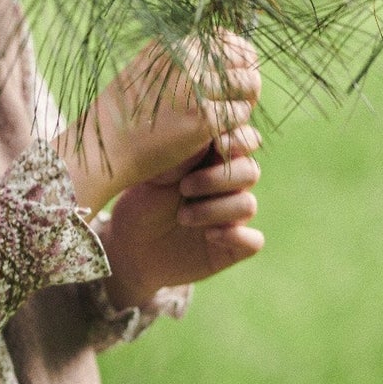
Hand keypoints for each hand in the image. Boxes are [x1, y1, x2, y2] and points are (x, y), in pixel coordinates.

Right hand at [54, 31, 260, 215]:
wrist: (103, 149)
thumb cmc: (123, 117)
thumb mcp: (146, 72)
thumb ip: (180, 62)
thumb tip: (222, 54)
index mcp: (174, 44)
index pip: (227, 38)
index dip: (238, 57)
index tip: (234, 76)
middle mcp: (188, 59)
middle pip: (244, 59)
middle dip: (246, 80)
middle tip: (236, 102)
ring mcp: (196, 88)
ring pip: (248, 86)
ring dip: (243, 103)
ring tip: (226, 119)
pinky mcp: (203, 118)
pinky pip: (239, 114)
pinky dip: (234, 126)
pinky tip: (216, 135)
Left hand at [98, 127, 263, 309]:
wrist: (129, 249)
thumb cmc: (141, 203)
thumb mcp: (154, 174)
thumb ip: (182, 153)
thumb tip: (207, 134)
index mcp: (214, 159)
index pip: (244, 140)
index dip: (239, 139)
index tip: (217, 144)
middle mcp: (229, 186)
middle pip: (251, 171)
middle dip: (219, 178)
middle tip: (184, 187)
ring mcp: (232, 217)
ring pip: (248, 205)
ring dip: (215, 209)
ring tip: (182, 216)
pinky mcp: (232, 247)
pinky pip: (254, 241)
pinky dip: (236, 236)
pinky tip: (209, 236)